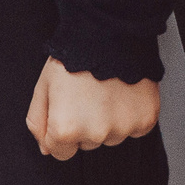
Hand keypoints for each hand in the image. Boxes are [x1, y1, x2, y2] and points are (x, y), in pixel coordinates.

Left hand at [26, 61, 158, 159]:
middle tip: (88, 94)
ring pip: (112, 136)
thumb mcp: (44, 86)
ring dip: (109, 120)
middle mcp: (95, 134)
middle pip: (88, 144)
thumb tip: (46, 148)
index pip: (60, 153)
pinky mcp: (146, 119)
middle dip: (86, 125)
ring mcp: (123, 127)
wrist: (110, 30)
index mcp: (66, 129)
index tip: (69, 108)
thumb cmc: (75, 55)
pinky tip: (124, 93)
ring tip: (107, 90)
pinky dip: (131, 114)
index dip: (62, 130)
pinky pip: (135, 128)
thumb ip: (38, 122)